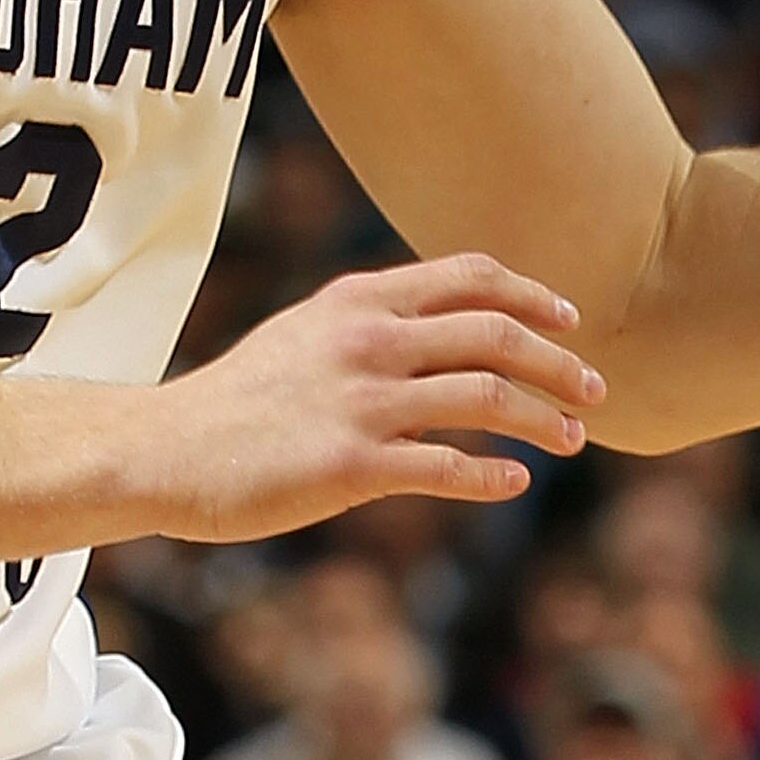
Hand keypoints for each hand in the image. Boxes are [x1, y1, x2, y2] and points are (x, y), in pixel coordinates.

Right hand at [145, 253, 600, 540]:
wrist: (165, 451)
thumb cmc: (240, 401)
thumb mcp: (306, 335)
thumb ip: (372, 324)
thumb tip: (444, 331)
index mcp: (359, 301)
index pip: (469, 277)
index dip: (532, 297)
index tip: (569, 321)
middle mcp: (366, 340)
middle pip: (494, 334)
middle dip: (557, 363)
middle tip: (595, 390)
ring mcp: (360, 402)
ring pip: (485, 399)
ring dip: (542, 419)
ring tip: (572, 439)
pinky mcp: (349, 466)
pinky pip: (445, 467)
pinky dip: (491, 475)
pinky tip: (514, 481)